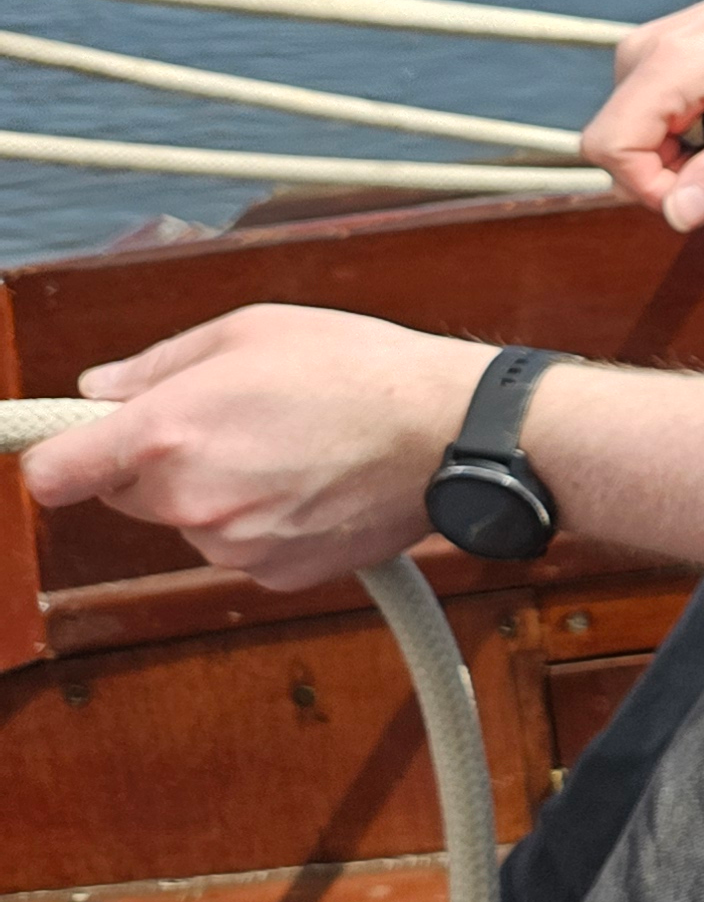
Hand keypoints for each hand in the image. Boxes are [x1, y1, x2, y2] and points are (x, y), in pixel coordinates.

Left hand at [19, 306, 487, 591]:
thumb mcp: (254, 328)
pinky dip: (265, 522)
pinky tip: (313, 484)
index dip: (57, 460)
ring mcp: (235, 544)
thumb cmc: (364, 370)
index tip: (69, 452)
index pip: (54, 474)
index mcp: (169, 432)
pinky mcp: (277, 573)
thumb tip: (102, 389)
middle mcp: (192, 499)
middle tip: (230, 423)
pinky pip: (242, 548)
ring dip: (219, 493)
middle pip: (127, 495)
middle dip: (160, 463)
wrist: (452, 431)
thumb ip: (160, 363)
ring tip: (289, 449)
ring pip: (190, 521)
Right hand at [585, 0, 703, 232]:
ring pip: (638, 142)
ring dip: (691, 164)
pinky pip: (652, 123)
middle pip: (620, 151)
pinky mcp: (657, 59)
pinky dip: (691, 142)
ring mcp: (646, 53)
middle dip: (680, 180)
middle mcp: (642, 52)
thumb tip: (677, 216)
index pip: (611, 150)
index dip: (654, 190)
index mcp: (667, 62)